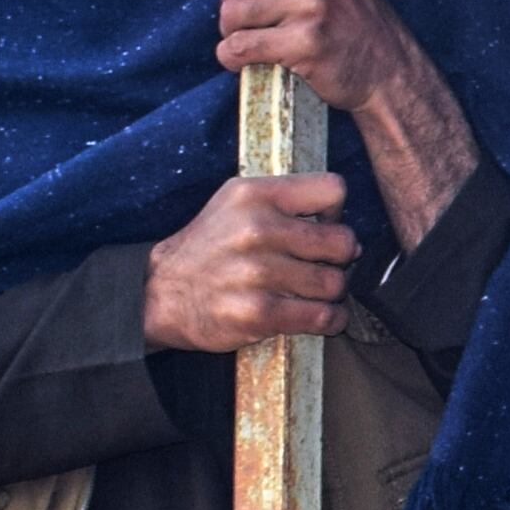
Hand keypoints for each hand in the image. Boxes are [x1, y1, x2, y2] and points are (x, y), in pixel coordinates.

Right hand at [145, 174, 358, 352]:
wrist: (159, 294)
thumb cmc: (210, 247)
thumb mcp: (238, 202)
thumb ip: (289, 201)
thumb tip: (350, 232)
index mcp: (255, 195)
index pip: (333, 190)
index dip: (336, 212)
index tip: (321, 226)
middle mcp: (257, 230)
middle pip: (342, 242)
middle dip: (338, 258)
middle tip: (319, 265)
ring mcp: (257, 273)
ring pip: (335, 283)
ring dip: (330, 292)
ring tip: (310, 291)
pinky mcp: (259, 313)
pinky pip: (323, 317)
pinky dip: (330, 320)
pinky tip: (319, 316)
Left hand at [209, 0, 435, 117]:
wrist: (389, 69)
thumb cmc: (352, 19)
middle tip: (254, 14)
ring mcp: (313, 3)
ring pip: (231, 12)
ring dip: (233, 31)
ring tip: (258, 37)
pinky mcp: (304, 41)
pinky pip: (238, 47)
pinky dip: (232, 57)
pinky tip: (246, 60)